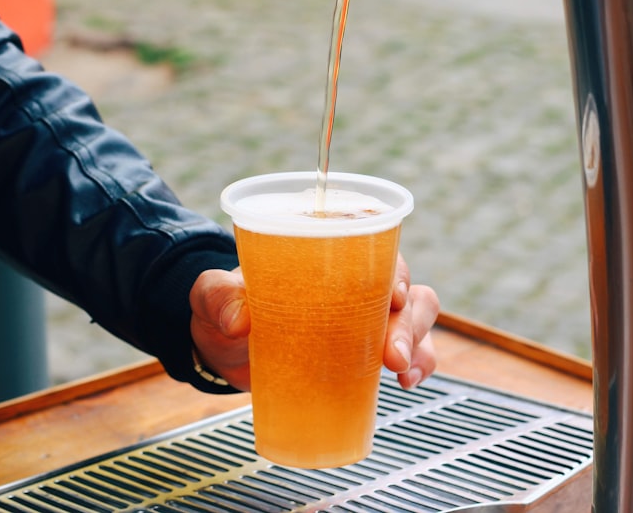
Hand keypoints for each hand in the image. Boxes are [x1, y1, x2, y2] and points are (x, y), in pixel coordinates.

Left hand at [188, 255, 438, 391]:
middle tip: (391, 354)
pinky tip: (407, 382)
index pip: (377, 251)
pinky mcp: (367, 353)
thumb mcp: (213, 295)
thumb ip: (219, 296)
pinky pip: (411, 353)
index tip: (392, 295)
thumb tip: (238, 319)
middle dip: (409, 321)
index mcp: (328, 257)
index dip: (394, 269)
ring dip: (418, 343)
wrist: (221, 347)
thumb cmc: (225, 307)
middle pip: (406, 290)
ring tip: (400, 370)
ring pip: (418, 318)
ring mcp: (368, 319)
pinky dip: (419, 365)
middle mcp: (358, 285)